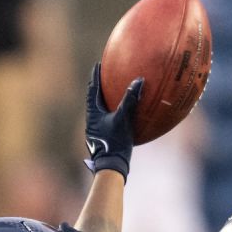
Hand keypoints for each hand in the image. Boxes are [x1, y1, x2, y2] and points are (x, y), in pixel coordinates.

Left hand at [84, 63, 142, 178]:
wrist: (110, 166)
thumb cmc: (115, 142)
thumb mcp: (123, 118)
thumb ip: (130, 99)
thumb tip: (139, 80)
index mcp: (93, 113)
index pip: (93, 89)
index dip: (95, 76)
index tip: (98, 65)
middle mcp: (92, 120)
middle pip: (93, 98)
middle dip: (98, 86)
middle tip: (103, 75)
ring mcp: (96, 130)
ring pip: (99, 110)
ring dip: (104, 100)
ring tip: (111, 92)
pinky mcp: (103, 138)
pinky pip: (106, 120)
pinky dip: (112, 112)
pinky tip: (121, 115)